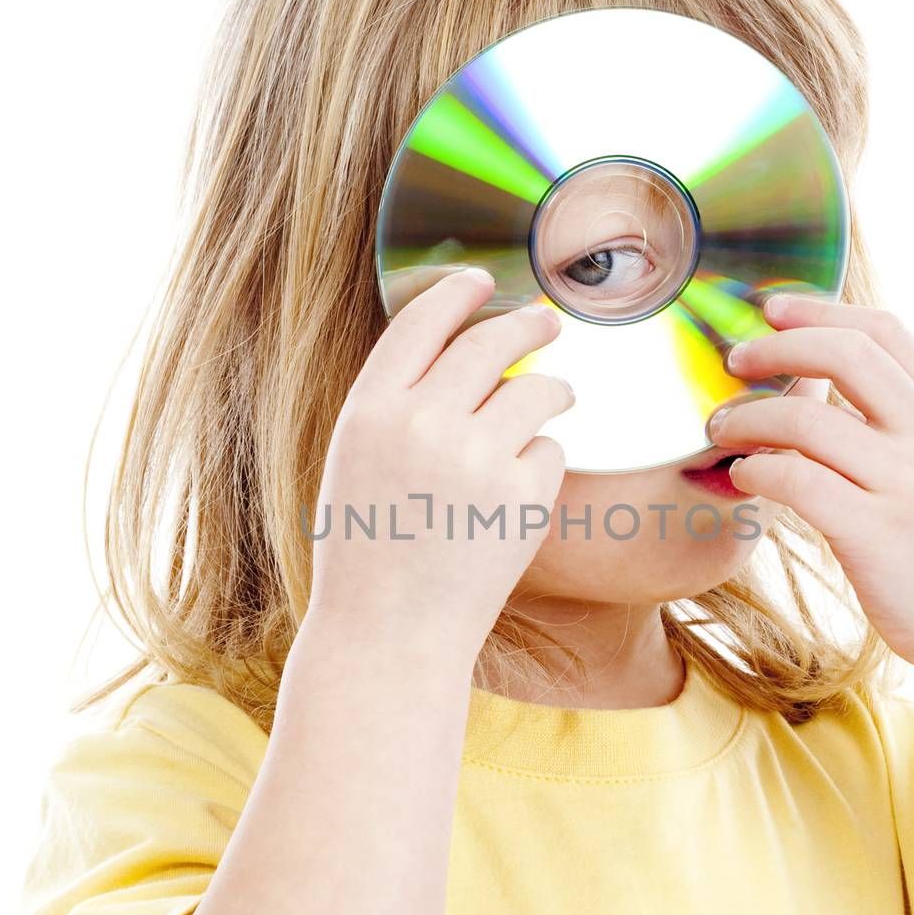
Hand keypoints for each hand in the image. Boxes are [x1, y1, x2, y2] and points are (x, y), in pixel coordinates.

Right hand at [308, 268, 572, 653]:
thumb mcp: (356, 462)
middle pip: (492, 339)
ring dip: (552, 387)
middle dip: (528, 322)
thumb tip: (458, 344)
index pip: (423, 319)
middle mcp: (423, 420)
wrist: (390, 633)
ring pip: (536, 386)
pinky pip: (550, 448)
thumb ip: (397, 403)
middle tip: (548, 321)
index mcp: (370, 409)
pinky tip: (520, 489)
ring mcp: (476, 456)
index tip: (483, 281)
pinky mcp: (523, 493)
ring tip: (557, 397)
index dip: (458, 292)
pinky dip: (542, 460)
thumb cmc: (369, 551)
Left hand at [705, 293, 913, 671]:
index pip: (884, 330)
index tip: (772, 308)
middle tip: (732, 360)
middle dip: (776, 347)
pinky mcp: (875, 534)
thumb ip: (898, 419)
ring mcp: (906, 485)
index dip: (820, 309)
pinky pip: (796, 481)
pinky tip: (743, 477)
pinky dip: (756, 471)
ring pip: (807, 420)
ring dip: (749, 417)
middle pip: (845, 354)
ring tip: (722, 428)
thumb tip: (823, 375)